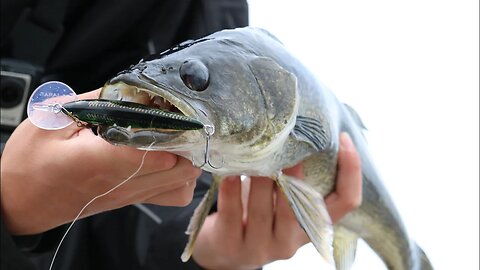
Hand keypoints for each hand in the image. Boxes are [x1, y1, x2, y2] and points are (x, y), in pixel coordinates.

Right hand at [0, 89, 201, 234]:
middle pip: (180, 168)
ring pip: (183, 183)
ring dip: (187, 157)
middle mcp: (123, 184)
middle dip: (187, 139)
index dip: (173, 129)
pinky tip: (169, 159)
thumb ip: (94, 102)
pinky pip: (173, 196)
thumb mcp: (51, 121)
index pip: (155, 152)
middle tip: (176, 118)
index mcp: (101, 162)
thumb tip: (131, 91)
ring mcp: (131, 196)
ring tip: (174, 136)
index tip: (175, 109)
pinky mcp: (132, 201)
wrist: (20, 203)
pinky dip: (180, 177)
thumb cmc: (30, 164)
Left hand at [191, 132, 361, 269]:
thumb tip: (298, 130)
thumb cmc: (255, 212)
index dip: (351, 171)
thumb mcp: (279, 199)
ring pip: (263, 211)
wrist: (223, 248)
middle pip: (299, 207)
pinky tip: (228, 174)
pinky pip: (233, 216)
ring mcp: (260, 248)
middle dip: (293, 174)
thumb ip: (292, 178)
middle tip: (284, 145)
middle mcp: (289, 242)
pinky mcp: (231, 247)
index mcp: (309, 227)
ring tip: (252, 155)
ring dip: (259, 179)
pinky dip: (231, 192)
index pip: (346, 202)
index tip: (344, 138)